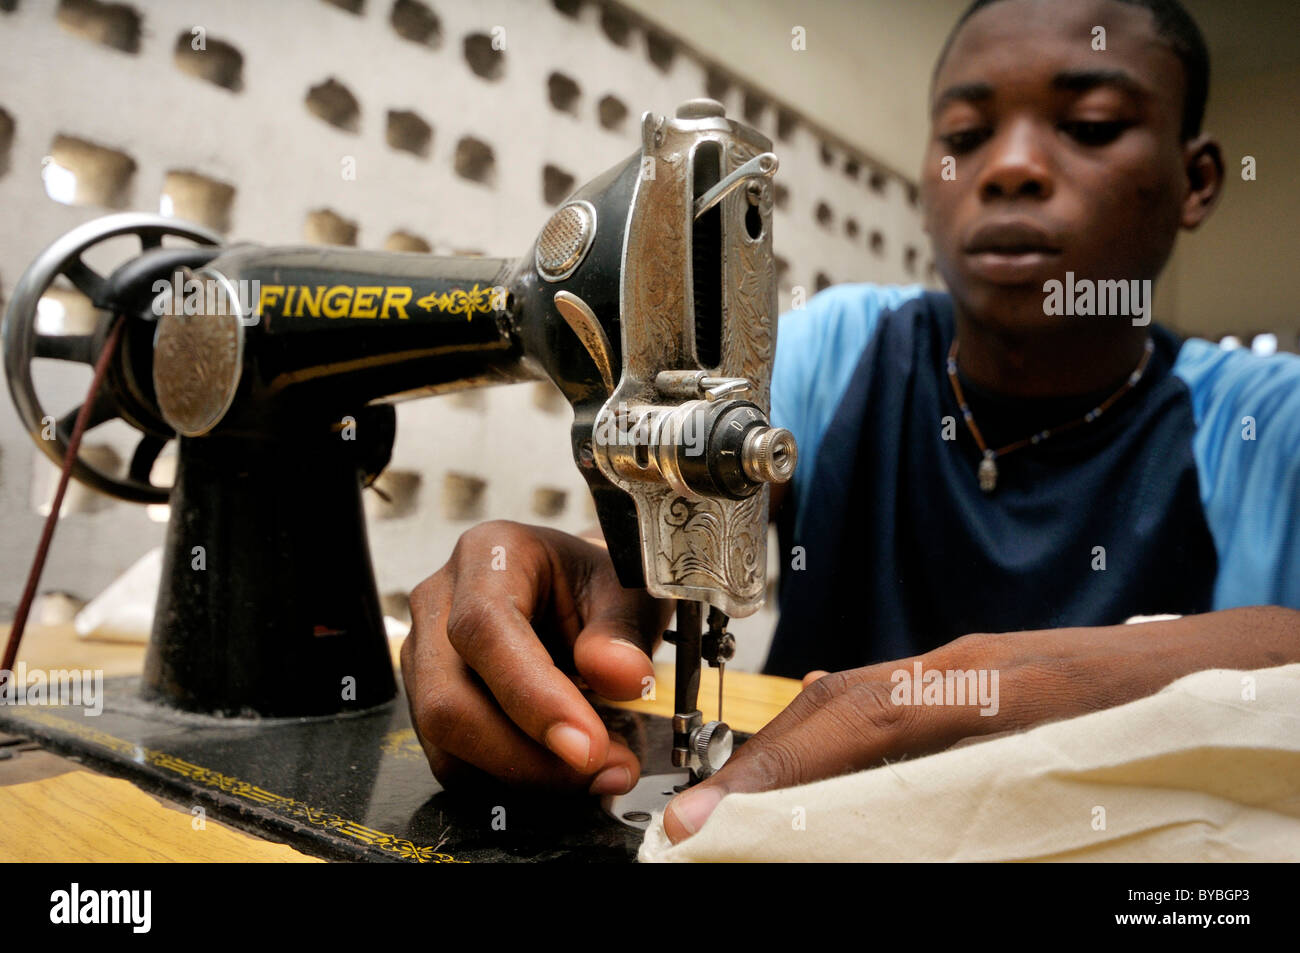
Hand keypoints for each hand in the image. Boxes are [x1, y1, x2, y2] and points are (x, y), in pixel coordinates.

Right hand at [402, 520, 673, 794]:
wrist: (574, 593)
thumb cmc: (595, 586)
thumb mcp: (627, 591)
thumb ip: (624, 631)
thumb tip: (620, 674)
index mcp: (490, 554)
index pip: (486, 628)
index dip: (533, 697)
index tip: (587, 746)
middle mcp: (440, 600)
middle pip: (448, 700)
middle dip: (526, 757)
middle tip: (602, 771)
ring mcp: (424, 654)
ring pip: (446, 742)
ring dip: (524, 775)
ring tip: (597, 771)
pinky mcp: (427, 700)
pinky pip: (452, 761)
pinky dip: (510, 780)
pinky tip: (561, 770)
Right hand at [662, 607, 1299, 842]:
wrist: (1233, 672)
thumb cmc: (1170, 727)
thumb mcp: (1074, 780)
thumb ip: (972, 808)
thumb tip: (868, 832)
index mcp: (987, 686)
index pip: (855, 725)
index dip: (777, 773)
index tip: (712, 821)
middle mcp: (963, 664)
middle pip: (835, 702)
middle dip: (759, 762)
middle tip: (698, 823)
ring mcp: (965, 663)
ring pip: (852, 698)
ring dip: (789, 752)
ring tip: (737, 807)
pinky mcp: (973, 676)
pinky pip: (881, 701)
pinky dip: (829, 740)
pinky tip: (806, 774)